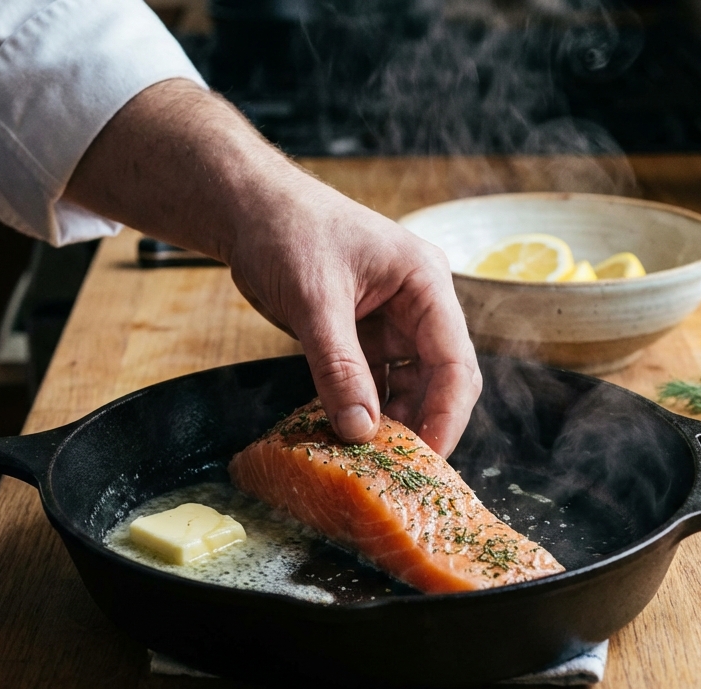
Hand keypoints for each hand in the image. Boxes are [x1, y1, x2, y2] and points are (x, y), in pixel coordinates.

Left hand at [226, 183, 481, 454]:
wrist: (247, 207)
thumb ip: (339, 367)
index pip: (454, 359)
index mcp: (425, 282)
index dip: (446, 413)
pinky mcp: (364, 335)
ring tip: (372, 458)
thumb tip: (361, 429)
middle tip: (402, 469)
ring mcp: (392, 321)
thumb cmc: (286, 230)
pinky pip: (376, 382)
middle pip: (441, 378)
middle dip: (425, 422)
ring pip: (409, 385)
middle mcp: (418, 304)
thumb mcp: (314, 301)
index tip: (428, 456)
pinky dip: (365, 408)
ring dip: (393, 420)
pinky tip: (349, 433)